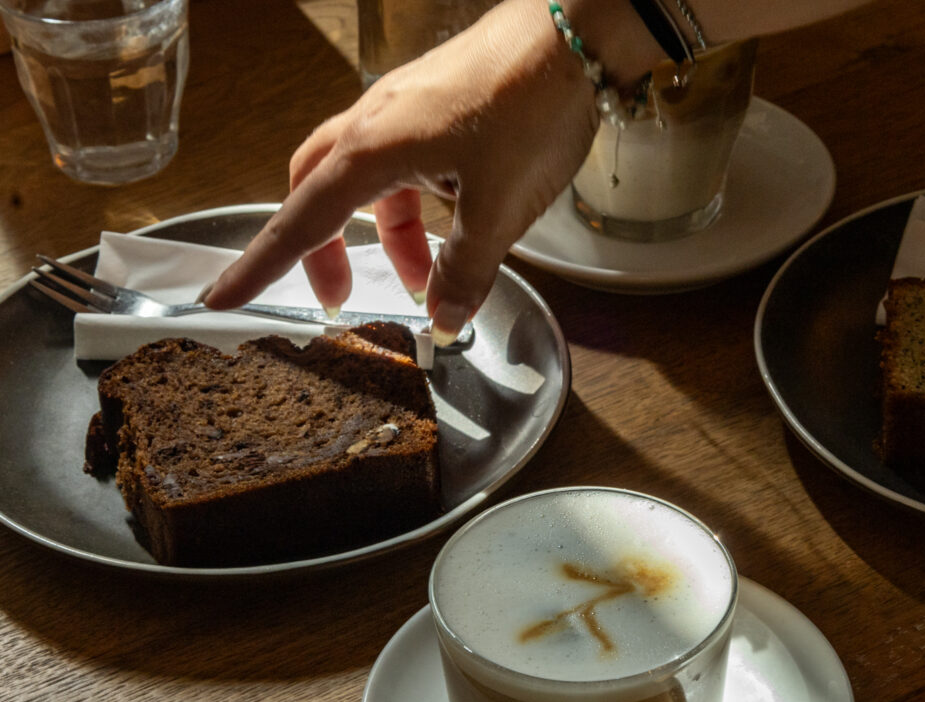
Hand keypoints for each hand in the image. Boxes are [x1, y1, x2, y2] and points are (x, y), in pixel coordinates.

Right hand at [202, 0, 600, 344]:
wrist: (574, 33)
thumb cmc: (532, 106)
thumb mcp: (500, 207)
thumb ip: (467, 269)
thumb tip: (443, 317)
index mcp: (372, 149)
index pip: (300, 221)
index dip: (261, 267)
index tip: (222, 297)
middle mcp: (374, 123)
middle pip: (319, 193)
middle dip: (324, 250)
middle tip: (343, 297)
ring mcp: (404, 109)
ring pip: (369, 181)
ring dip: (386, 234)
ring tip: (427, 278)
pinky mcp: (435, 104)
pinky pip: (404, 162)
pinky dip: (415, 203)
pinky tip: (456, 224)